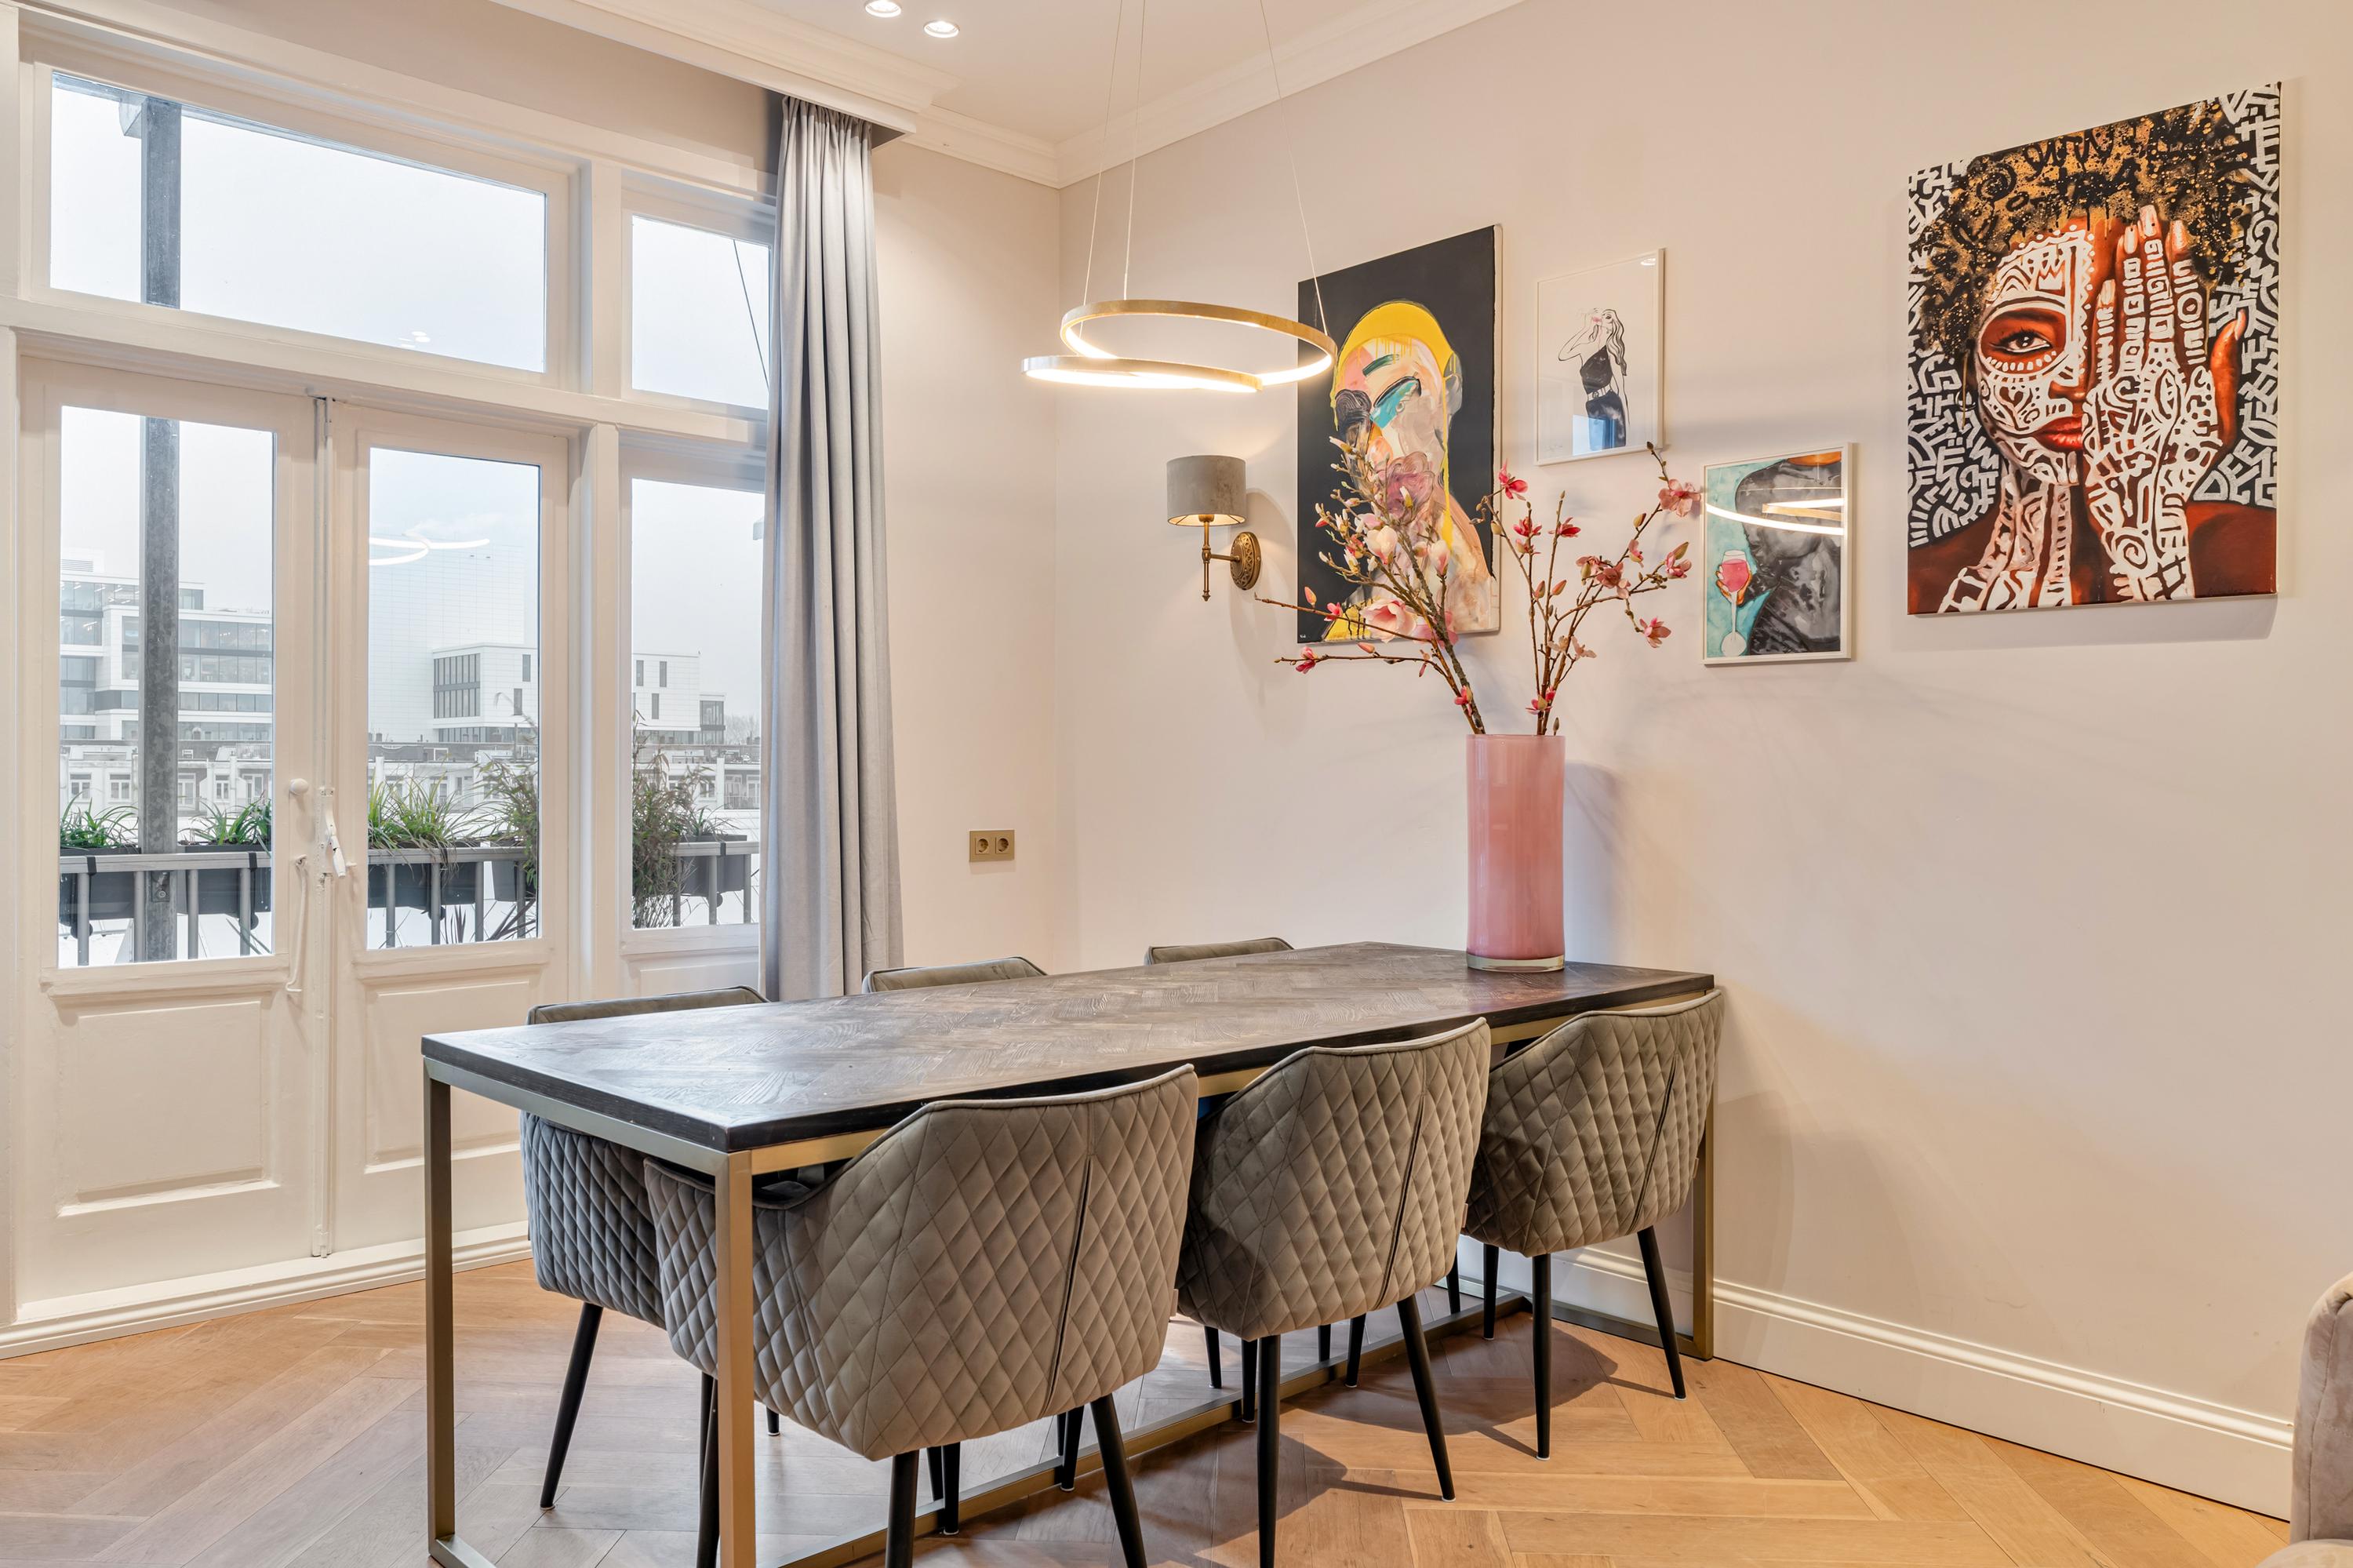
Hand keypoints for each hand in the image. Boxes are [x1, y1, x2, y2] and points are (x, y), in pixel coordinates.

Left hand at [2079, 206, 2245, 600]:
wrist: (2141, 509)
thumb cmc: (2183, 467)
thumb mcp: (2220, 422)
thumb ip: (2225, 368)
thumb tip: (2234, 317)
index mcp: (2192, 373)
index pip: (2187, 307)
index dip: (2181, 267)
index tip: (2177, 232)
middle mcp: (2160, 374)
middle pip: (2156, 303)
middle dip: (2152, 256)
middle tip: (2148, 214)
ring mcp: (2127, 385)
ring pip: (2128, 318)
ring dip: (2128, 274)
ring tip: (2127, 234)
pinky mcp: (2098, 400)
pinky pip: (2100, 350)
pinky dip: (2103, 317)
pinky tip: (2105, 286)